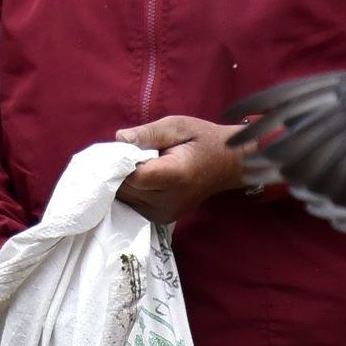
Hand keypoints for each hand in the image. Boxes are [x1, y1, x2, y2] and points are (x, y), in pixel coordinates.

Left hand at [114, 115, 246, 224]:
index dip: (120, 162)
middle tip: (125, 152)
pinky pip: (132, 204)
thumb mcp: (178, 126)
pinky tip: (139, 176)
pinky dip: (130, 190)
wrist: (227, 164)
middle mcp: (168, 202)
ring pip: (125, 198)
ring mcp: (164, 214)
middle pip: (126, 189)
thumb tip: (119, 138)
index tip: (119, 148)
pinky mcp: (160, 219)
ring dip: (122, 181)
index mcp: (175, 177)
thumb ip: (149, 133)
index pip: (134, 176)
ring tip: (134, 163)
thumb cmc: (203, 140)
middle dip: (118, 170)